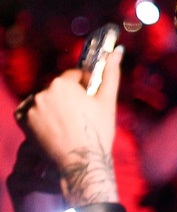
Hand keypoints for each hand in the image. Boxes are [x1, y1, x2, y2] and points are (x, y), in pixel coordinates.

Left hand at [19, 48, 123, 201]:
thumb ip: (110, 73)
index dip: (84, 86)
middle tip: (80, 114)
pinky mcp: (24, 122)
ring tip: (67, 123)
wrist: (81, 159)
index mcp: (62, 83)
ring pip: (44, 100)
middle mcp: (43, 93)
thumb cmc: (97, 129)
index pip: (72, 76)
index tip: (90, 99)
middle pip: (57, 88)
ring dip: (52, 106)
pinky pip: (27, 112)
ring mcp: (31, 108)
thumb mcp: (107, 100)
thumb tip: (116, 52)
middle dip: (67, 97)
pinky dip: (36, 116)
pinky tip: (50, 125)